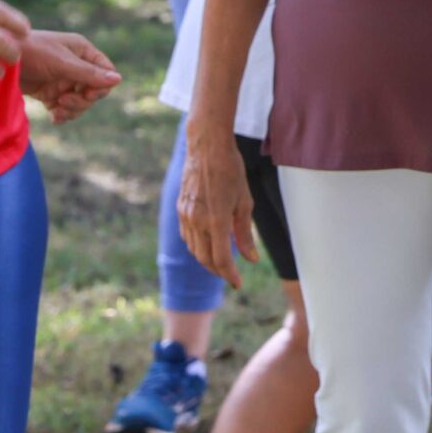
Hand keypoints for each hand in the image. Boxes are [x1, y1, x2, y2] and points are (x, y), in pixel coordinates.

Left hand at [18, 31, 121, 121]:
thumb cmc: (31, 52)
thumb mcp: (62, 62)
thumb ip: (89, 73)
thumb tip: (119, 80)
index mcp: (83, 52)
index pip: (105, 72)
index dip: (101, 87)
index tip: (88, 94)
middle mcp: (76, 66)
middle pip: (93, 90)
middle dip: (82, 100)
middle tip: (65, 101)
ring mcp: (62, 80)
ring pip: (80, 101)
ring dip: (72, 109)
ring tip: (58, 109)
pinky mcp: (49, 92)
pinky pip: (64, 108)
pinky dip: (62, 114)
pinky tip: (55, 117)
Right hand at [175, 127, 257, 288]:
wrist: (207, 148)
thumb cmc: (231, 171)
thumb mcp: (245, 201)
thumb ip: (245, 233)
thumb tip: (251, 259)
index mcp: (216, 219)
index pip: (221, 259)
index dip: (230, 275)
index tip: (238, 284)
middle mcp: (197, 221)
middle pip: (205, 258)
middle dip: (219, 271)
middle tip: (232, 276)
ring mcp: (185, 216)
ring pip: (194, 250)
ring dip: (207, 260)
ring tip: (222, 263)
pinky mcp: (180, 210)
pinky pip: (187, 237)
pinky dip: (198, 246)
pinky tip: (208, 245)